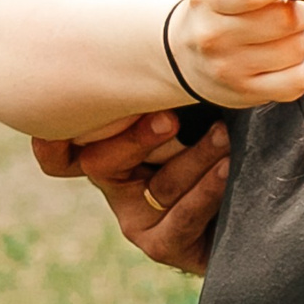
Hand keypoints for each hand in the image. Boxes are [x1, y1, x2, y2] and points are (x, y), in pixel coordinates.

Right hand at [34, 110, 233, 275]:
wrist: (251, 207)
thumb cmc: (221, 142)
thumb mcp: (191, 114)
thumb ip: (168, 98)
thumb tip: (162, 58)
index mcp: (111, 150)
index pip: (65, 149)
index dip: (52, 143)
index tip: (54, 125)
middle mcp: (117, 185)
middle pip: (103, 164)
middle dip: (135, 138)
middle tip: (170, 117)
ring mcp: (137, 218)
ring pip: (159, 186)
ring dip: (195, 157)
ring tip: (223, 135)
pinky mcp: (162, 245)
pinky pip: (180, 217)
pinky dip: (205, 190)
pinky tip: (224, 167)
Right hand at [170, 0, 303, 107]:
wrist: (184, 55)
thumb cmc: (215, 4)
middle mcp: (214, 37)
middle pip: (284, 21)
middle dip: (303, 7)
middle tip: (297, 4)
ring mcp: (229, 70)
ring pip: (296, 49)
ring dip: (299, 37)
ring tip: (281, 33)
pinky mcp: (247, 94)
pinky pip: (298, 80)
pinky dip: (302, 67)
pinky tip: (285, 56)